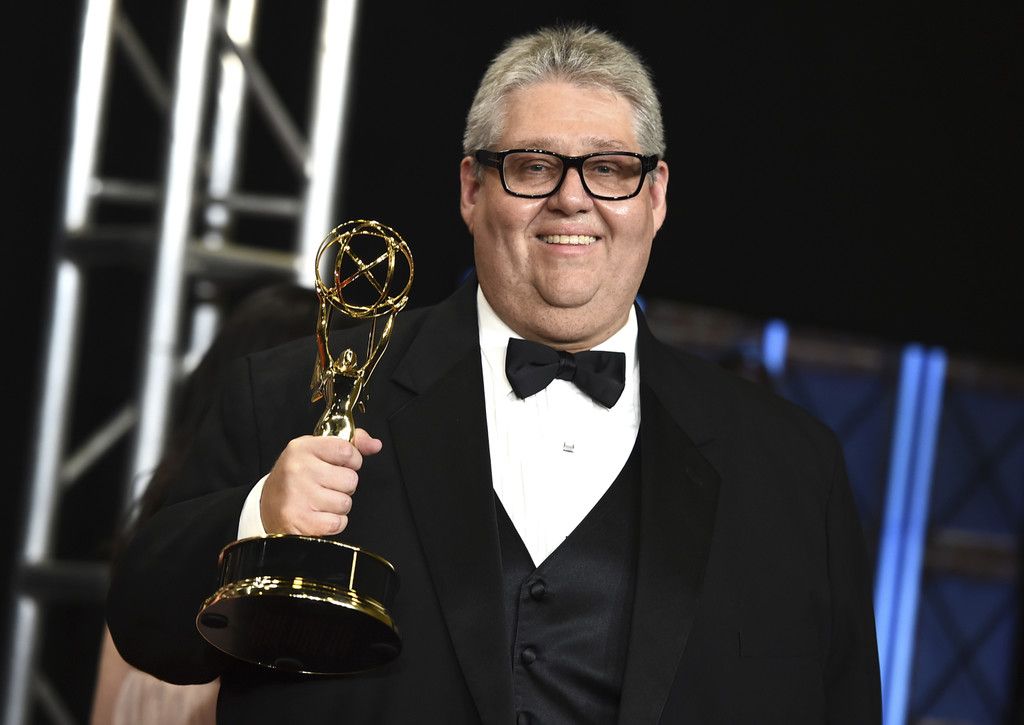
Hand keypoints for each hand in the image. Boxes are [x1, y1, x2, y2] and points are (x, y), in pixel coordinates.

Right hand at [260, 429, 382, 535]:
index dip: (352, 460)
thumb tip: (375, 445)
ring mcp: (298, 496)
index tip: (342, 465)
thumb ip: (350, 444)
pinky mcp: (300, 521)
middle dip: (344, 486)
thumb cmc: (298, 476)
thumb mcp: (317, 451)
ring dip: (338, 505)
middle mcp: (298, 469)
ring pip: (345, 503)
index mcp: (303, 448)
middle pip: (350, 480)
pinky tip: (318, 516)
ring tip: (320, 501)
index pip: (347, 451)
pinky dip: (333, 523)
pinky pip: (338, 523)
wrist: (267, 506)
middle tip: (326, 486)